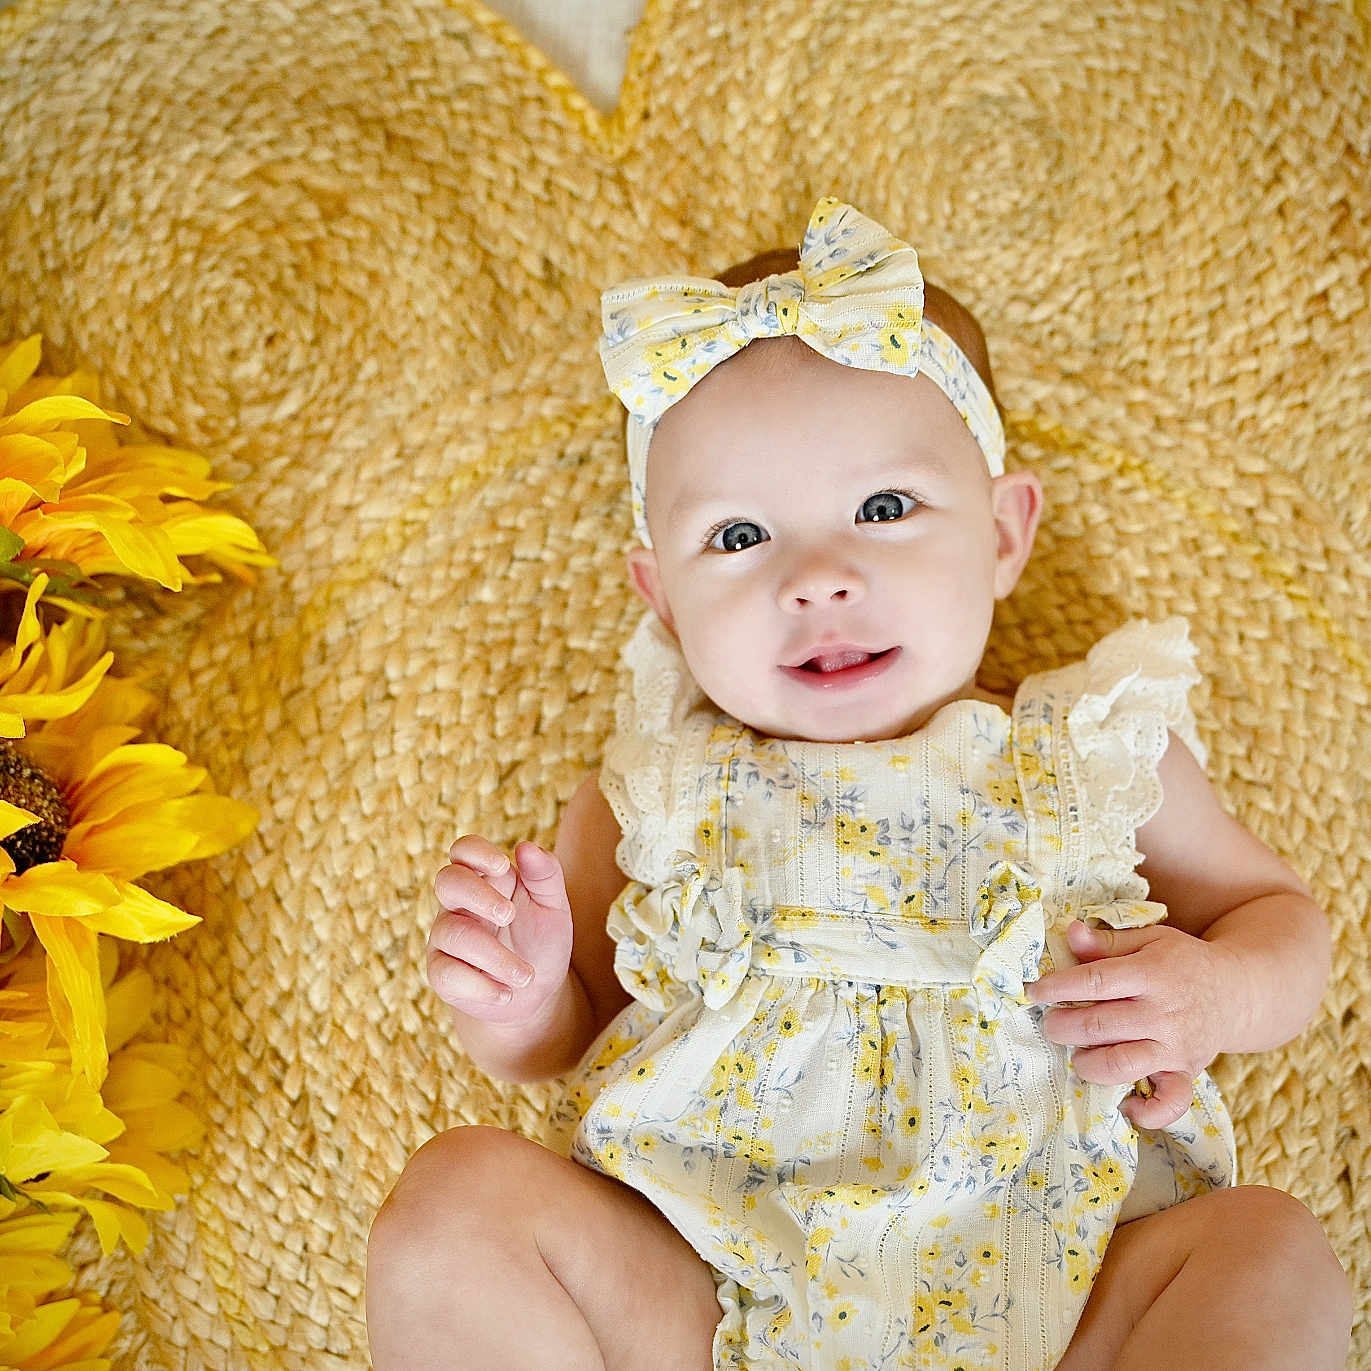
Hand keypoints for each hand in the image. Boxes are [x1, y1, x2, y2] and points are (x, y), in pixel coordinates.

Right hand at [428, 835, 573, 1026]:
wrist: (536, 993)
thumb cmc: (542, 940)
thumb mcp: (553, 906)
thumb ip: (545, 874)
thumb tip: (526, 847)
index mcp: (485, 879)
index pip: (464, 850)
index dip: (475, 851)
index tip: (502, 866)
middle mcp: (458, 904)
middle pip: (447, 882)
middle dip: (478, 895)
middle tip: (509, 915)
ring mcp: (445, 937)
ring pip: (453, 934)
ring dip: (494, 956)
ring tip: (526, 975)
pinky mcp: (440, 972)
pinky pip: (446, 973)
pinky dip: (480, 986)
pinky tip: (506, 994)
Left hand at [1027, 920, 1237, 1127]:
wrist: (1237, 992)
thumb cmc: (1181, 962)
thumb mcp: (1149, 940)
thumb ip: (1107, 941)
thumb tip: (1070, 932)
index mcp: (1152, 973)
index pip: (1096, 981)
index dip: (1059, 987)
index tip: (1034, 991)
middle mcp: (1164, 1013)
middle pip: (1101, 1025)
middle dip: (1063, 1027)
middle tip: (1051, 1023)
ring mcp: (1176, 1048)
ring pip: (1122, 1065)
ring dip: (1088, 1063)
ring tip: (1077, 1053)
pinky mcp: (1187, 1074)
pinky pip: (1168, 1104)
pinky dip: (1144, 1111)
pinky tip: (1123, 1101)